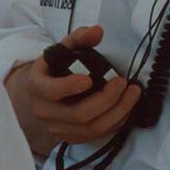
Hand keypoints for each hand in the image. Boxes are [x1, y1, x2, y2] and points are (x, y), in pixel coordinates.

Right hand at [3, 25, 139, 154]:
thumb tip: (97, 31)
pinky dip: (115, 123)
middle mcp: (44, 112)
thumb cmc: (54, 68)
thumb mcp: (62, 49)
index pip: (51, 92)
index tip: (89, 79)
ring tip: (132, 93)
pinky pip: (96, 136)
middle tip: (123, 82)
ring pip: (90, 129)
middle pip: (78, 115)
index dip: (70, 87)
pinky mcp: (71, 138)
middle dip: (106, 99)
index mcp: (37, 86)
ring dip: (117, 112)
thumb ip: (79, 38)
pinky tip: (127, 108)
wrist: (40, 94)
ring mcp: (58, 128)